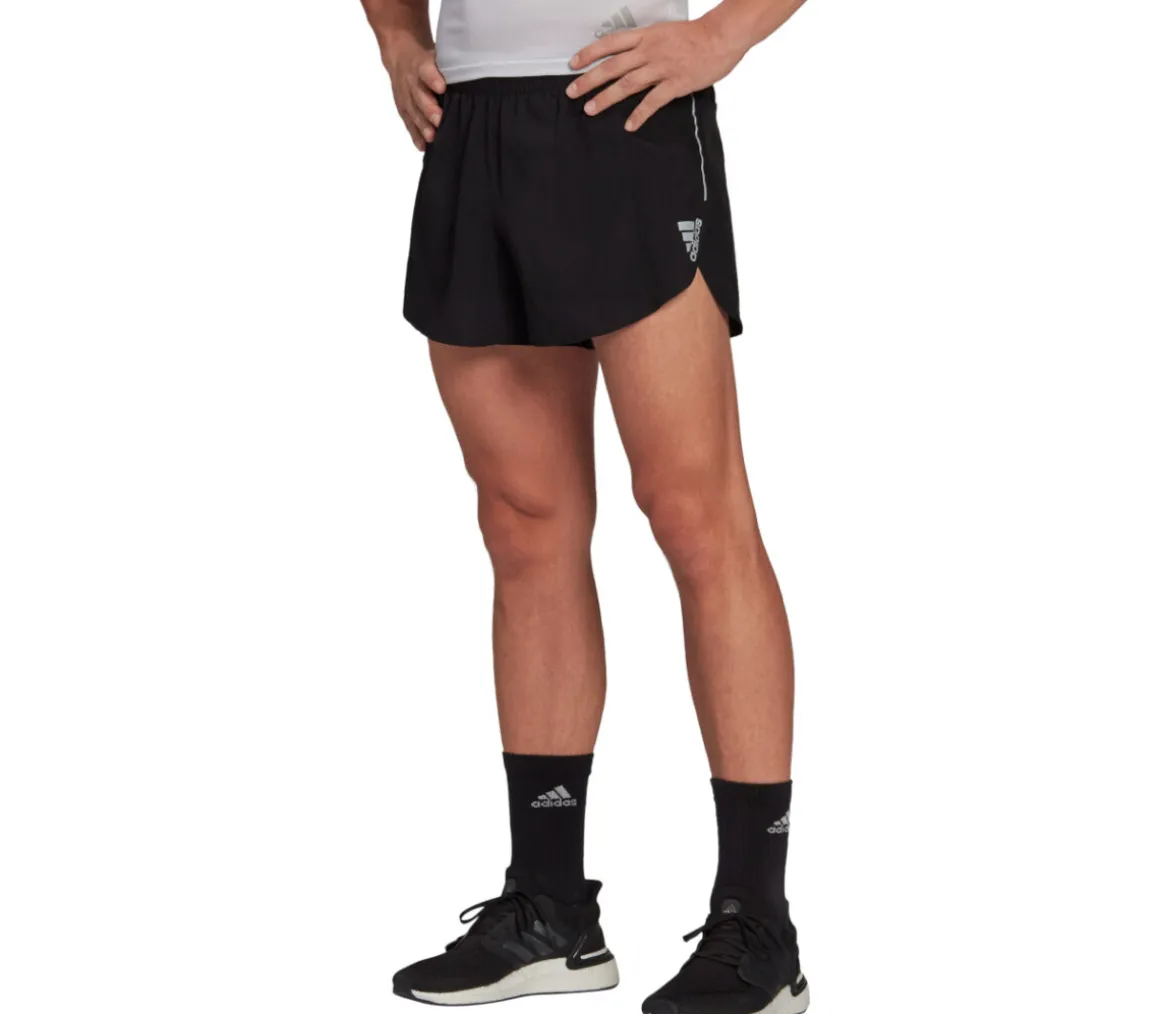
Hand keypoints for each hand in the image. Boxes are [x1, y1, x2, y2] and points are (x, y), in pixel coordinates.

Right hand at [381, 33, 445, 150]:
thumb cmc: (428, 59)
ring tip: (432, 137)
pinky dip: (415, 135)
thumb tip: (476, 76)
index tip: (442, 87)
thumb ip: (450, 67)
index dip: (433, 79)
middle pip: (419, 96)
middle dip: (428, 109)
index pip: (426, 70)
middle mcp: (411, 81)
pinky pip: (408, 122)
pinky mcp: (403, 107)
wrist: (401, 55)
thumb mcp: (438, 55)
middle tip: (439, 120)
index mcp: (421, 65)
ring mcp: (405, 95)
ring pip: (413, 111)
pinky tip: (423, 146)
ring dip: (422, 125)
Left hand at [567, 18, 742, 130]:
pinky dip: (639, 114)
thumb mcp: (665, 32)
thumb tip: (629, 55)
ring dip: (606, 98)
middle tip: (572, 92)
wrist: (721, 36)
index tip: (573, 63)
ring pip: (627, 83)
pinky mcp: (675, 83)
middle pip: (612, 66)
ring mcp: (662, 68)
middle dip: (589, 80)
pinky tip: (629, 125)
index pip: (610, 43)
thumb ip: (646, 44)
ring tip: (591, 109)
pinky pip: (653, 101)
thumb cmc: (696, 34)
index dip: (589, 53)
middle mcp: (649, 51)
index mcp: (646, 36)